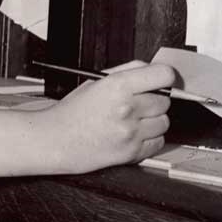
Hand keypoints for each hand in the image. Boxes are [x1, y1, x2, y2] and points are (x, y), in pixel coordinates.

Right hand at [42, 61, 174, 173]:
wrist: (57, 139)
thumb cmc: (72, 112)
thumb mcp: (95, 81)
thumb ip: (126, 71)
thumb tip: (150, 68)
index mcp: (117, 86)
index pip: (163, 75)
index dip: (164, 76)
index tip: (161, 80)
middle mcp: (127, 108)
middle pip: (165, 101)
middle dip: (153, 100)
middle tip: (136, 103)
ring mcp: (131, 132)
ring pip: (164, 122)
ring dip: (153, 121)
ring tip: (132, 120)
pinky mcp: (133, 152)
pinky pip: (159, 142)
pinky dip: (150, 139)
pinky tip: (132, 134)